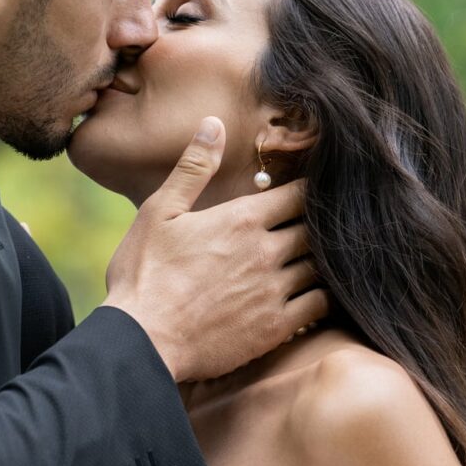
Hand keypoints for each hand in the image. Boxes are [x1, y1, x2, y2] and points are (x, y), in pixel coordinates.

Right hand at [103, 117, 325, 381]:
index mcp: (241, 219)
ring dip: (322, 261)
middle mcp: (266, 252)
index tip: (312, 190)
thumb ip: (193, 168)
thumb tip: (214, 124)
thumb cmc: (144, 276)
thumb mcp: (158, 213)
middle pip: (315, 230)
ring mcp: (274, 291)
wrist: (142, 341)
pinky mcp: (275, 328)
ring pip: (321, 267)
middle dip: (319, 225)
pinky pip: (319, 306)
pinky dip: (323, 297)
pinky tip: (314, 294)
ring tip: (320, 258)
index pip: (298, 194)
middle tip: (321, 224)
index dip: (309, 189)